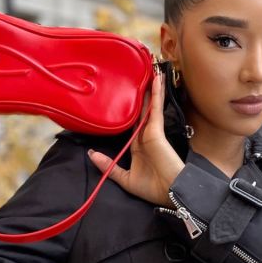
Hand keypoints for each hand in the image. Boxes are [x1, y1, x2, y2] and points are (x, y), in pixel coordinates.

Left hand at [87, 70, 184, 206]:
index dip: (131, 109)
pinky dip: (156, 94)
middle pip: (143, 110)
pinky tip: (157, 80)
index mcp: (139, 145)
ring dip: (152, 88)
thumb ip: (108, 166)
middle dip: (143, 94)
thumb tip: (91, 154)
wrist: (170, 193)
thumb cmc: (152, 188)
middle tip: (142, 74)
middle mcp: (145, 135)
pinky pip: (155, 109)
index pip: (132, 123)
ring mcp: (152, 132)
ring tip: (152, 69)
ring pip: (150, 105)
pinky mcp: (157, 131)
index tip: (127, 96)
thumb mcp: (124, 178)